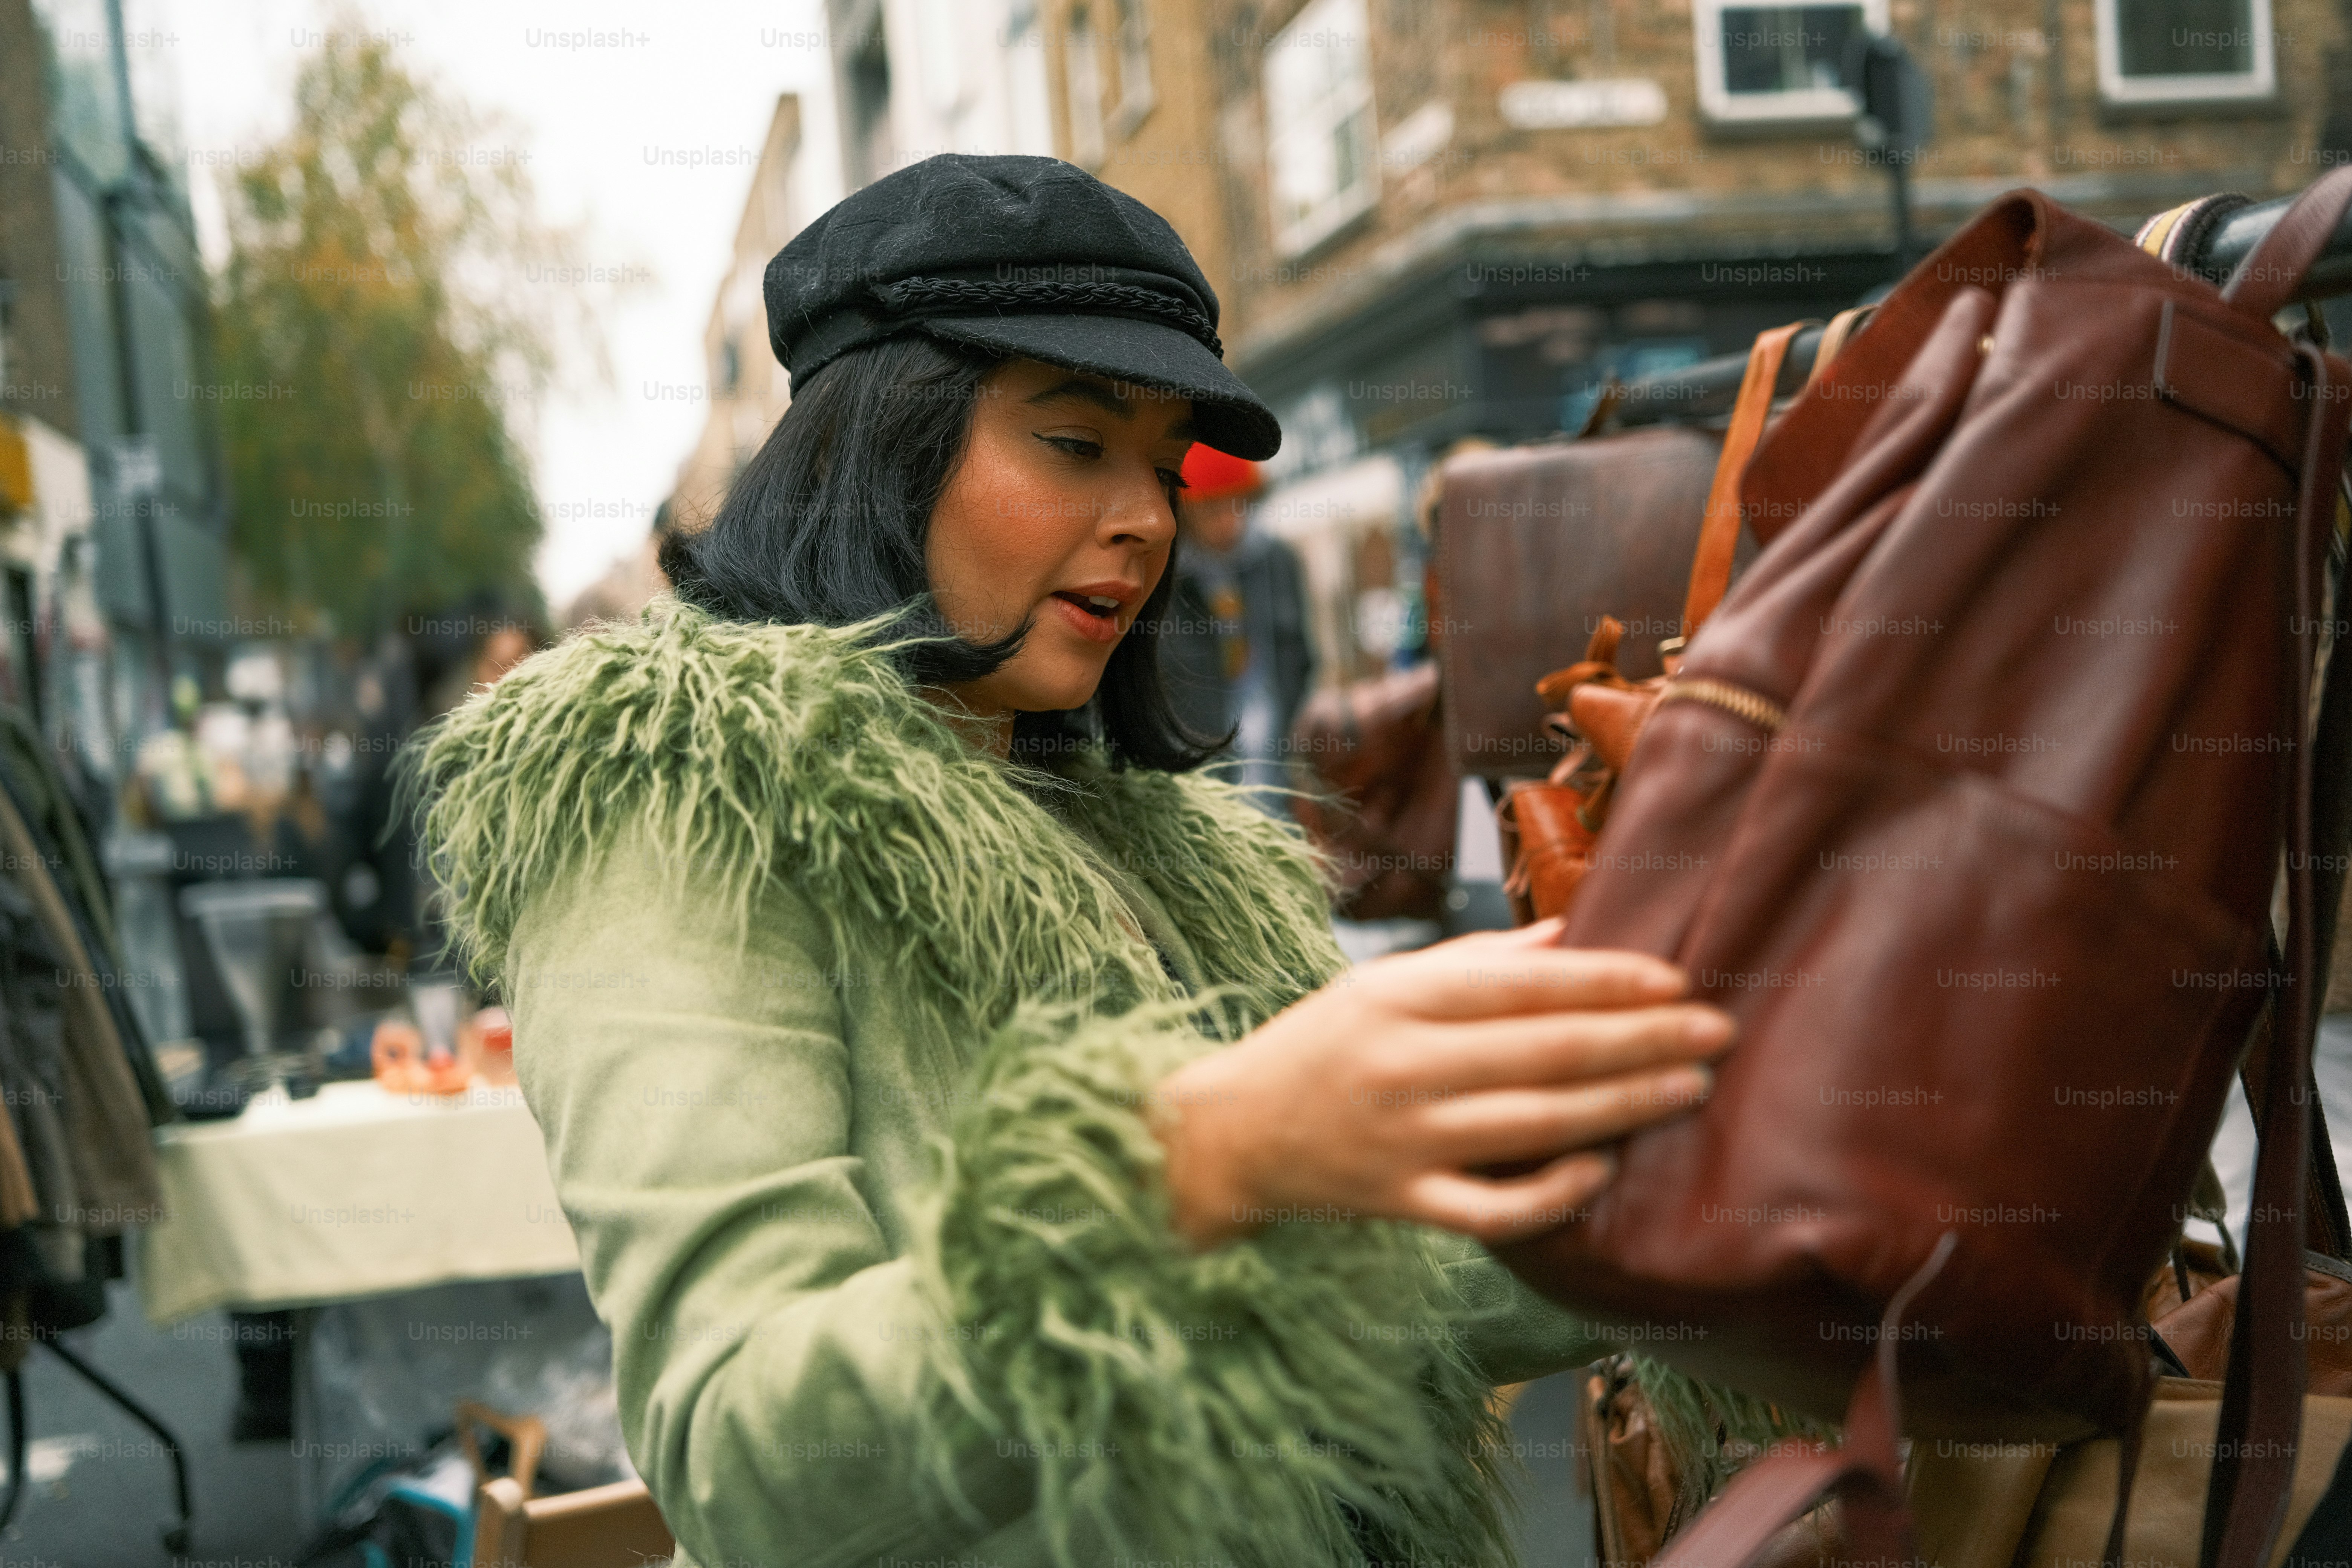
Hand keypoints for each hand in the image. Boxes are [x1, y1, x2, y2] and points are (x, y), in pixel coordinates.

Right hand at [1148, 919, 1733, 1249]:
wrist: (1231, 1135)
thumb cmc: (1322, 1045)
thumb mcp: (1385, 982)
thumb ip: (1479, 963)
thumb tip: (1575, 935)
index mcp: (1399, 998)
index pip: (1523, 985)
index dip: (1607, 981)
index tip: (1675, 978)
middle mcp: (1404, 1066)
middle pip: (1546, 1053)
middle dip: (1642, 1041)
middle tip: (1717, 1031)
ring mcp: (1404, 1140)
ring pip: (1535, 1125)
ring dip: (1623, 1105)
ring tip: (1690, 1086)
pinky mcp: (1402, 1202)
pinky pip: (1493, 1209)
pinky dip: (1553, 1194)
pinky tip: (1603, 1169)